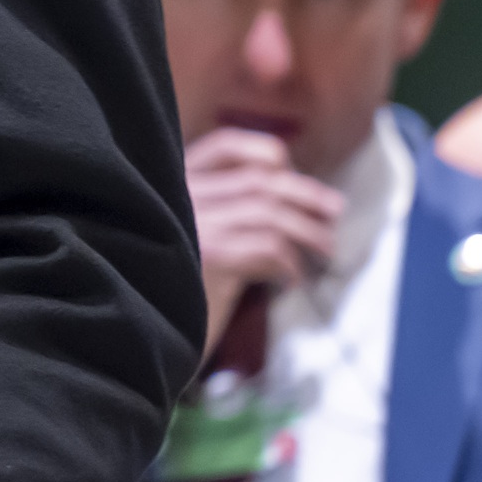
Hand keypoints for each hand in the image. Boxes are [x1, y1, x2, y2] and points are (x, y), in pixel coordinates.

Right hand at [187, 127, 342, 355]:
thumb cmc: (175, 291)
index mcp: (173, 184)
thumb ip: (223, 210)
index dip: (264, 153)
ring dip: (308, 231)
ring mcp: (193, 225)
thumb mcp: (193, 238)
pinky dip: (289, 263)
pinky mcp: (209, 258)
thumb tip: (289, 197)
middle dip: (306, 193)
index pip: (224, 146)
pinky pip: (269, 249)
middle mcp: (179, 197)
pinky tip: (291, 280)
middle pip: (258, 180)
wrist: (145, 336)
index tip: (290, 170)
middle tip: (335, 210)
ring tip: (327, 249)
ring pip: (270, 213)